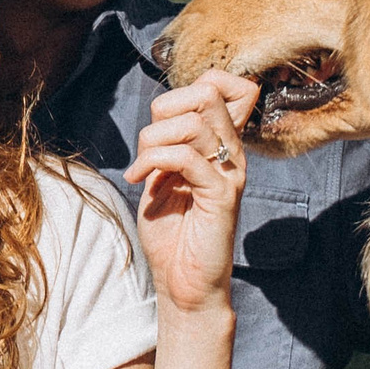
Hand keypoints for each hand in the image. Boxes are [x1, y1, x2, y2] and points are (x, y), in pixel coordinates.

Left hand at [128, 72, 257, 317]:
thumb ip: (164, 146)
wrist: (183, 283)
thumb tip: (160, 117)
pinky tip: (140, 181)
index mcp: (218, 144)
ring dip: (153, 141)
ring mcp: (228, 172)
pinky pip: (187, 157)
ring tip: (141, 170)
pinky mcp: (221, 196)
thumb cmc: (171, 234)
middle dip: (164, 110)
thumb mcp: (160, 178)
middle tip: (147, 146)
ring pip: (194, 121)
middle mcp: (229, 152)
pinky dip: (153, 163)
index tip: (160, 124)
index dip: (184, 90)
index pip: (220, 85)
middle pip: (207, 92)